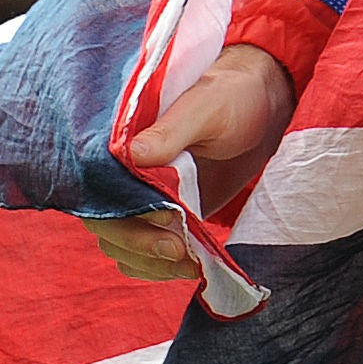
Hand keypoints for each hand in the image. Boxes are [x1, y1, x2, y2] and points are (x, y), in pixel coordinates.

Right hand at [91, 44, 298, 278]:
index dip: (124, 214)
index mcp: (118, 148)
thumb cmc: (229, 97)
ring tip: (190, 264)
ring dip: (151, 263)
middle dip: (140, 246)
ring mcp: (143, 201)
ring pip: (124, 247)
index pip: (100, 193)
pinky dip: (160, 267)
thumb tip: (131, 155)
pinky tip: (190, 266)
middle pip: (108, 227)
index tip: (165, 218)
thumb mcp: (204, 108)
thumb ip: (170, 133)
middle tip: (179, 251)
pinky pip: (146, 254)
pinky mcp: (166, 218)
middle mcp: (121, 178)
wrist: (262, 107)